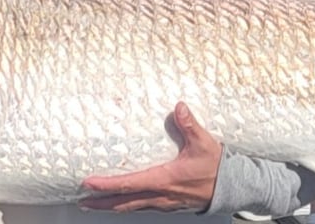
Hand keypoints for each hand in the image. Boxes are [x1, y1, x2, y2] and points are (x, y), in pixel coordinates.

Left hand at [80, 102, 221, 212]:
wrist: (232, 188)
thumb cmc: (217, 166)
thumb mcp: (204, 143)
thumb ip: (190, 125)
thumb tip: (179, 106)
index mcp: (164, 179)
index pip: (129, 184)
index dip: (106, 185)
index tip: (88, 183)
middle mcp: (161, 195)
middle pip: (124, 202)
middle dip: (101, 202)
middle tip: (82, 200)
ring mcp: (164, 202)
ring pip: (132, 207)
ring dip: (112, 205)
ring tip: (96, 202)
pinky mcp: (169, 204)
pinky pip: (143, 206)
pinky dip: (128, 204)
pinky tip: (123, 199)